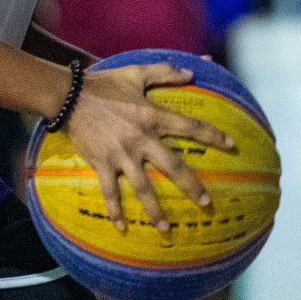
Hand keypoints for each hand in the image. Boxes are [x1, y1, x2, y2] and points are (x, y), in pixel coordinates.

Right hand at [63, 62, 232, 235]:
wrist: (68, 96)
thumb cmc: (104, 83)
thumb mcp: (136, 73)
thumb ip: (164, 72)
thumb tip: (192, 72)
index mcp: (152, 115)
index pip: (189, 127)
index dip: (212, 135)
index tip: (231, 145)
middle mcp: (141, 138)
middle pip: (172, 166)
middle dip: (191, 186)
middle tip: (206, 204)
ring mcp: (121, 154)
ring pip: (143, 187)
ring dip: (154, 209)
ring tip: (165, 227)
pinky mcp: (102, 163)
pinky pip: (110, 192)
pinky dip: (114, 211)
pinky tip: (122, 227)